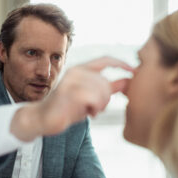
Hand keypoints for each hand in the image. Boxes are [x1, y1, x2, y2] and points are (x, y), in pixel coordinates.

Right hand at [11, 56, 132, 140]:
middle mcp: (76, 71)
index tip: (134, 70)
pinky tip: (89, 113)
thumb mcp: (91, 96)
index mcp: (81, 69)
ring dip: (101, 105)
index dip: (121, 63)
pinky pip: (94, 98)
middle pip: (105, 81)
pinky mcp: (68, 91)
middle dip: (107, 98)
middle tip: (98, 108)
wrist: (43, 118)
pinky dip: (95, 108)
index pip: (105, 59)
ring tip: (92, 110)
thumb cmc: (68, 107)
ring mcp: (71, 80)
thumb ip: (108, 88)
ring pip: (102, 90)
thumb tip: (128, 80)